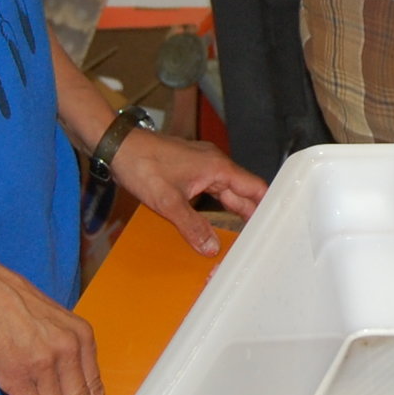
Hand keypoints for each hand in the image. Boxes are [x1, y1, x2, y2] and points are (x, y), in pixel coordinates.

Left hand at [115, 129, 267, 254]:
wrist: (118, 146)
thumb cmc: (142, 164)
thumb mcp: (168, 202)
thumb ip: (192, 226)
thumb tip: (211, 248)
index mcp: (217, 167)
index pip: (254, 187)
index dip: (267, 206)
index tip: (275, 224)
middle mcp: (214, 164)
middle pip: (242, 191)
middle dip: (251, 213)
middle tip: (259, 237)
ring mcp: (202, 165)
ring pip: (226, 191)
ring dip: (233, 210)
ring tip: (242, 233)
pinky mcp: (190, 169)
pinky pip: (212, 189)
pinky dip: (217, 205)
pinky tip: (214, 219)